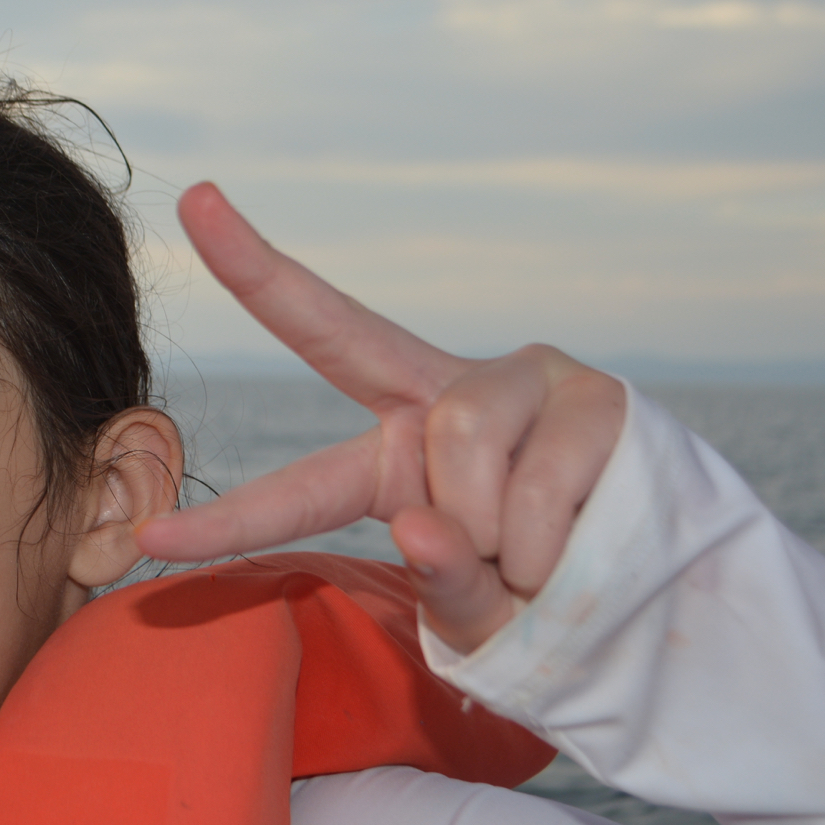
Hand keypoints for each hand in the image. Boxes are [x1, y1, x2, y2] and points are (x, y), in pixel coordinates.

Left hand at [133, 184, 626, 653]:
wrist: (679, 609)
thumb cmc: (560, 610)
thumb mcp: (485, 624)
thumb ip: (444, 587)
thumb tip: (430, 524)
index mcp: (401, 463)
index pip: (302, 488)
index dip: (228, 520)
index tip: (146, 533)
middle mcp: (447, 402)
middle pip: (339, 333)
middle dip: (258, 269)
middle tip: (195, 199)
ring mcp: (521, 383)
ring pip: (456, 442)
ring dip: (492, 531)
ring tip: (533, 563)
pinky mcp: (593, 392)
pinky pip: (539, 477)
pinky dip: (549, 540)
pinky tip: (576, 548)